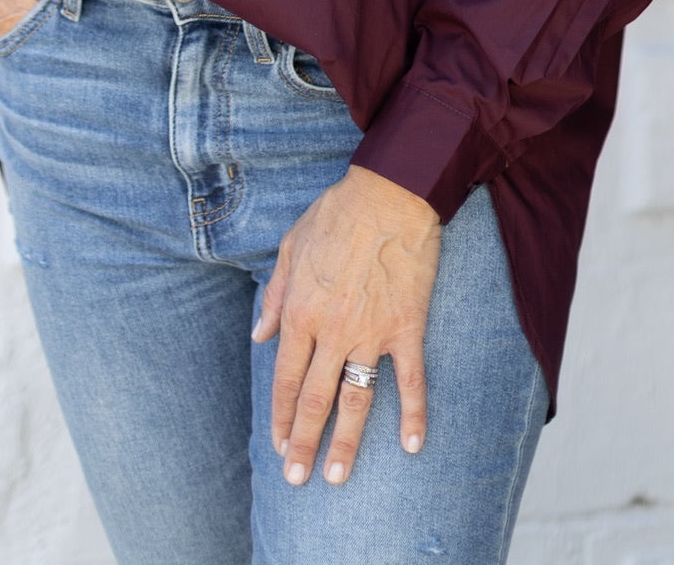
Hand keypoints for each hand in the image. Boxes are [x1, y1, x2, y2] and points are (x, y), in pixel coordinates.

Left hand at [253, 164, 440, 486]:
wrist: (390, 193)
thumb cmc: (337, 213)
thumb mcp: (290, 246)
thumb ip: (275, 295)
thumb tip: (260, 335)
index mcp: (302, 312)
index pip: (287, 378)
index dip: (281, 416)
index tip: (279, 446)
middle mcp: (333, 331)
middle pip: (316, 399)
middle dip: (305, 443)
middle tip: (298, 480)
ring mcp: (372, 333)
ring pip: (357, 400)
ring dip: (346, 442)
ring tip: (338, 477)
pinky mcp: (407, 328)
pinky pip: (411, 381)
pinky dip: (413, 415)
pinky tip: (411, 446)